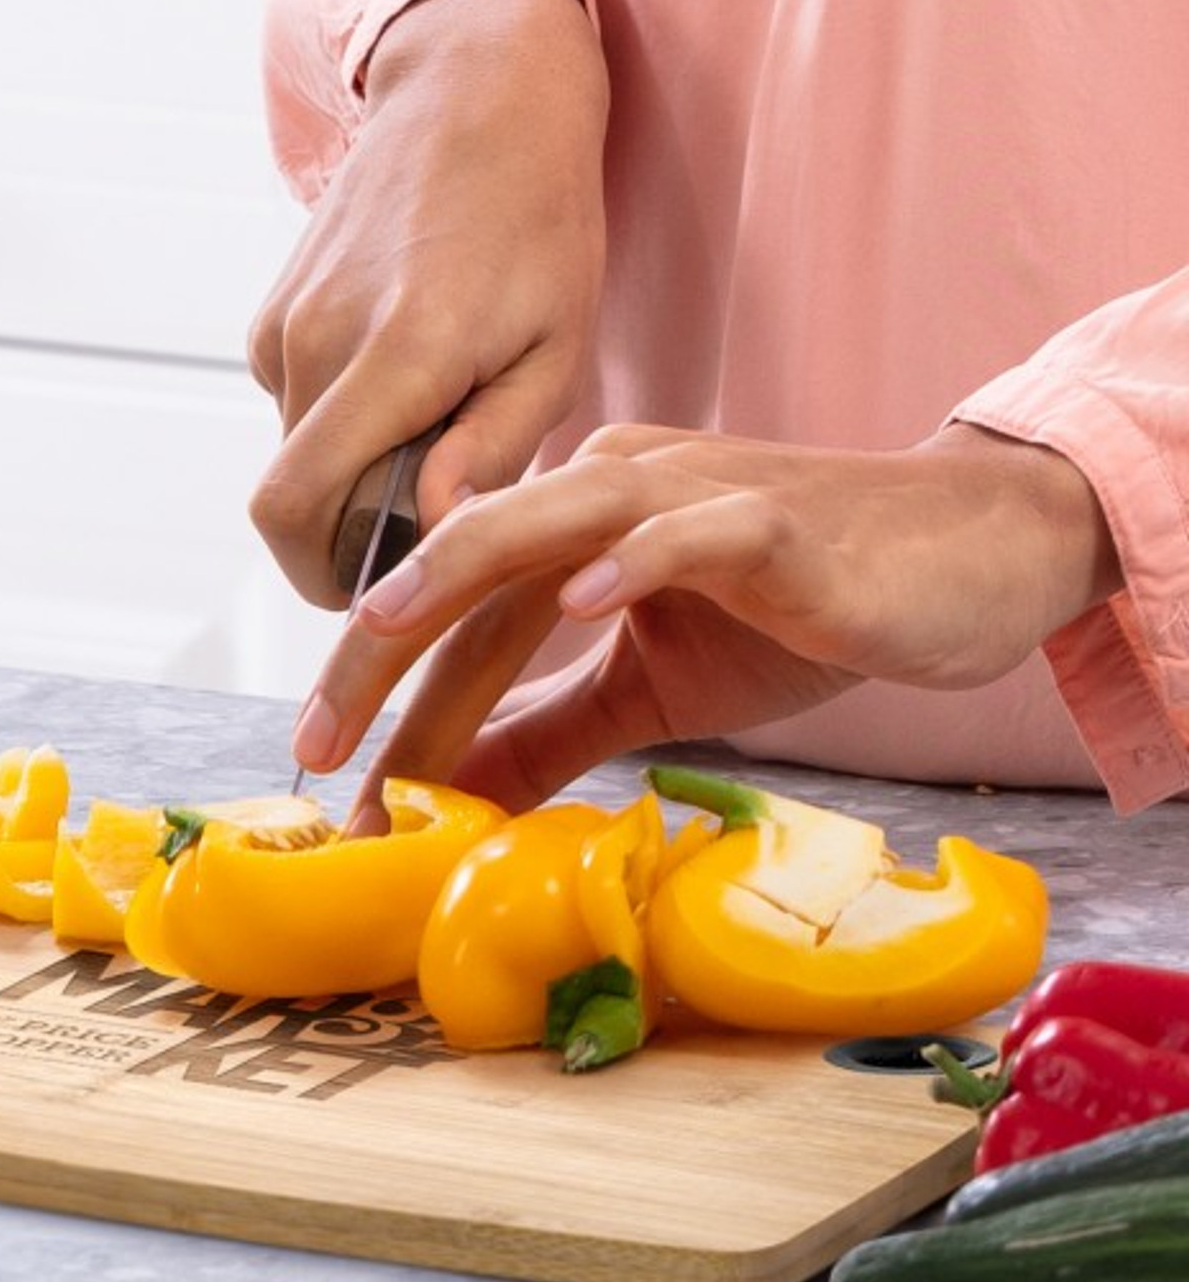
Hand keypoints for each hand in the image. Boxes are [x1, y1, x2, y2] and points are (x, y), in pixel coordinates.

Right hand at [246, 0, 608, 607]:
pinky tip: (402, 375)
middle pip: (291, 502)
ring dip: (350, 473)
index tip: (382, 589)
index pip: (294, 512)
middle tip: (427, 513)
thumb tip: (425, 527)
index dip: (322, 578)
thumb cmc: (539, 224)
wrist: (476, 91)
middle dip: (346, 536)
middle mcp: (318, 340)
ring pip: (295, 456)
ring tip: (433, 421)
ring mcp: (284, 323)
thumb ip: (489, 451)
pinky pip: (293, 408)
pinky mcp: (271, 314)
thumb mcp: (555, 348)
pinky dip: (339, 423)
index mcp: (397, 357)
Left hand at [291, 421, 1121, 810]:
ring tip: (382, 629)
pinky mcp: (772, 520)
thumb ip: (548, 730)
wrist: (964, 563)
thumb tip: (451, 795)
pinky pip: (688, 530)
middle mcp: (609, 485)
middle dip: (381, 650)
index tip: (327, 778)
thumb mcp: (648, 688)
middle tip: (318, 743)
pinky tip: (581, 600)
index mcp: (573, 522)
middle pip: (465, 556)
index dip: (383, 690)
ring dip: (459, 578)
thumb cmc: (800, 611)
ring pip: (549, 519)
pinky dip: (633, 559)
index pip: (455, 609)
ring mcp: (688, 493)